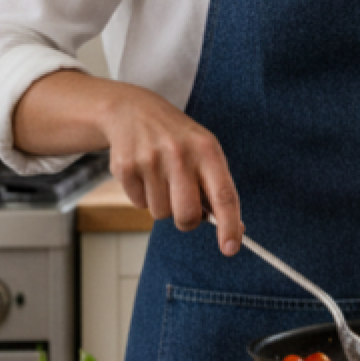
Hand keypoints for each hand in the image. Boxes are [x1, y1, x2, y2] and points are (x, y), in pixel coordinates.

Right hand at [98, 83, 241, 256]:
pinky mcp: (125, 167)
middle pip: (187, 215)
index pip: (224, 195)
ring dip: (163, 205)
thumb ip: (217, 187)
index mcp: (207, 149)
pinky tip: (145, 174)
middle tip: (184, 207)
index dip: (229, 225)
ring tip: (162, 178)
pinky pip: (139, 205)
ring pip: (161, 214)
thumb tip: (234, 229)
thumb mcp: (204, 151)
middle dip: (187, 221)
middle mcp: (179, 154)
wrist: (133, 111)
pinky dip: (144, 197)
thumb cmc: (178, 140)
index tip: (231, 248)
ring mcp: (150, 160)